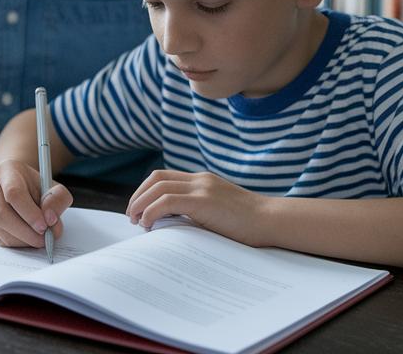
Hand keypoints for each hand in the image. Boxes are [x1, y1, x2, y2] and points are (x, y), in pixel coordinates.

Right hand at [0, 159, 72, 247]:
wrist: (21, 186)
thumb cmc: (37, 186)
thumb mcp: (53, 187)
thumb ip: (58, 199)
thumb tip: (50, 219)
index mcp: (7, 171)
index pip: (14, 193)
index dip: (29, 213)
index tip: (44, 226)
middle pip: (2, 214)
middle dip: (26, 232)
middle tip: (44, 239)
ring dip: (22, 240)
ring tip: (39, 239)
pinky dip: (16, 243)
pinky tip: (29, 239)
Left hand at [127, 169, 270, 246]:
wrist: (271, 221)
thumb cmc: (247, 224)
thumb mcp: (217, 213)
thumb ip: (196, 212)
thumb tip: (168, 224)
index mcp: (202, 181)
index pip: (164, 177)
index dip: (145, 191)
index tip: (138, 210)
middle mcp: (199, 179)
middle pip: (155, 179)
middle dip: (138, 197)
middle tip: (131, 216)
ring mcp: (202, 188)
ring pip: (158, 187)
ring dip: (140, 204)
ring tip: (136, 222)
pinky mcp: (203, 200)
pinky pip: (167, 201)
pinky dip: (151, 211)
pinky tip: (148, 224)